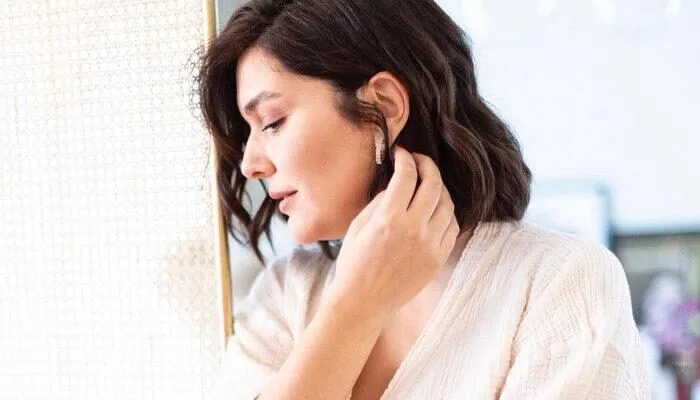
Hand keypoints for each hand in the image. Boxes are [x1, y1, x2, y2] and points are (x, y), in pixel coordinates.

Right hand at [330, 146, 459, 321]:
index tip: (402, 154)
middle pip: (433, 184)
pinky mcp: (438, 258)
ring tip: (427, 185)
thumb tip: (397, 184)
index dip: (406, 158)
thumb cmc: (354, 263)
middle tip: (419, 161)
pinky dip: (446, 212)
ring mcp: (430, 245)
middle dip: (427, 165)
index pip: (408, 175)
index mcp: (390, 219)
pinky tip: (434, 210)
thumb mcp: (357, 226)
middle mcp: (414, 229)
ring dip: (439, 188)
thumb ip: (380, 201)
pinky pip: (452, 226)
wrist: (363, 302)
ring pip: (447, 204)